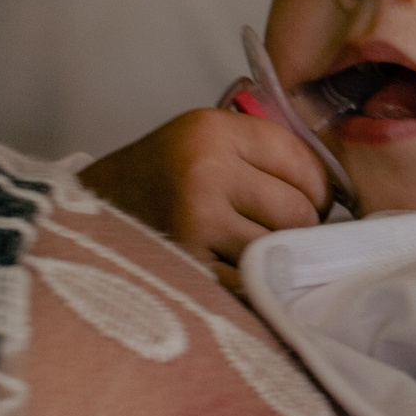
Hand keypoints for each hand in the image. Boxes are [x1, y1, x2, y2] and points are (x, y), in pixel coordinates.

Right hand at [81, 108, 329, 267]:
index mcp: (212, 131)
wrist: (78, 216)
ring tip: (254, 251)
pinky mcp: (187, 267)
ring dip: (276, 258)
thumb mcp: (200, 142)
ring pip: (278, 249)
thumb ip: (259, 154)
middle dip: (300, 228)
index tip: (310, 203)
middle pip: (298, 211)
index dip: (318, 188)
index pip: (303, 160)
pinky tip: (233, 273)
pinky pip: (249, 282)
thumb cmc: (154, 180)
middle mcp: (205, 171)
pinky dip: (251, 284)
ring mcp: (195, 222)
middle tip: (283, 234)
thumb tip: (336, 191)